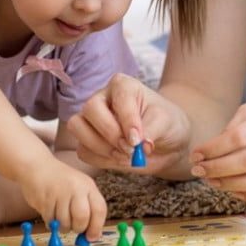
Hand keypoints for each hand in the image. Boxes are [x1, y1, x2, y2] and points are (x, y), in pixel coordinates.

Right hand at [20, 160, 106, 239]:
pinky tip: (50, 212)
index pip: (99, 209)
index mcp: (88, 185)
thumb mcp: (80, 188)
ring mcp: (59, 193)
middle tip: (74, 227)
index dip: (97, 227)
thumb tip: (94, 236)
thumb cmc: (60, 181)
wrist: (37, 166)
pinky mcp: (45, 199)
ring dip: (63, 227)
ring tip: (60, 217)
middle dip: (78, 228)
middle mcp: (76, 188)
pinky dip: (51, 223)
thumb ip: (89, 209)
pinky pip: (50, 221)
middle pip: (82, 218)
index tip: (91, 237)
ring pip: (65, 223)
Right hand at [68, 73, 190, 174]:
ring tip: (125, 156)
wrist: (166, 143)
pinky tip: (118, 160)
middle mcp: (102, 98)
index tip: (137, 141)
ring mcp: (91, 119)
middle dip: (110, 134)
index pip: (118, 98)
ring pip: (78, 128)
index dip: (127, 121)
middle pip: (90, 109)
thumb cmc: (166, 124)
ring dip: (101, 147)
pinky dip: (99, 159)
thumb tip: (139, 145)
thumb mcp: (166, 123)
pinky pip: (82, 150)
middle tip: (130, 150)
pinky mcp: (87, 140)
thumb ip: (152, 130)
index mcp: (123, 86)